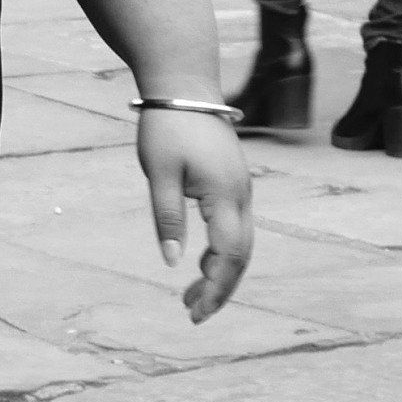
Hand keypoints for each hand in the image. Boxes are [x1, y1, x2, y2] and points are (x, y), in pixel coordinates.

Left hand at [135, 111, 252, 323]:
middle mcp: (242, 196)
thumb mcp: (159, 175)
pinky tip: (200, 263)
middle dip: (220, 289)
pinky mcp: (234, 184)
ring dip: (220, 272)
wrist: (185, 87)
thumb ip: (167, 218)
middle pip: (242, 256)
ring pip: (242, 243)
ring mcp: (241, 189)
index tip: (195, 313)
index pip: (229, 257)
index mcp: (225, 196)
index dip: (215, 288)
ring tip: (190, 297)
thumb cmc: (167, 127)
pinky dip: (222, 252)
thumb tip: (172, 262)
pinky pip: (236, 228)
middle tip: (192, 315)